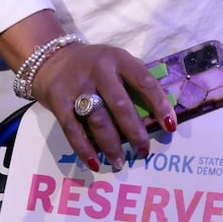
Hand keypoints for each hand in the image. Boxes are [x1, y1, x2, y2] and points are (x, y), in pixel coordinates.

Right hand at [29, 40, 177, 171]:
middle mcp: (99, 69)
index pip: (144, 80)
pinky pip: (73, 129)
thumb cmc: (93, 64)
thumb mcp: (115, 61)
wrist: (52, 59)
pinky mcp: (58, 100)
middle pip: (120, 104)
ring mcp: (77, 84)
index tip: (170, 126)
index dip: (159, 104)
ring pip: (98, 119)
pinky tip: (95, 163)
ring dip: (111, 145)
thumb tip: (160, 110)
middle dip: (135, 131)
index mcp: (118, 58)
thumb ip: (134, 79)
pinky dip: (85, 149)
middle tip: (143, 150)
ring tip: (120, 161)